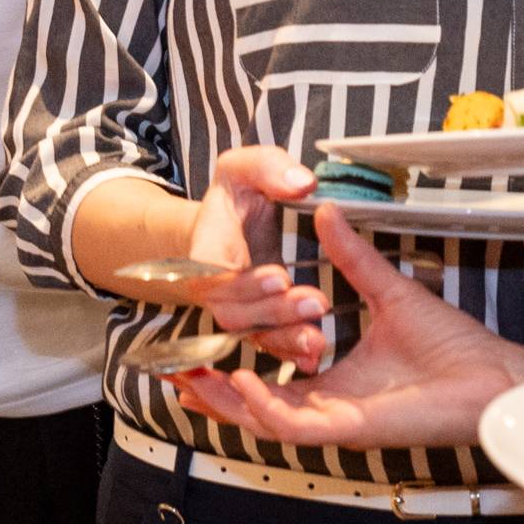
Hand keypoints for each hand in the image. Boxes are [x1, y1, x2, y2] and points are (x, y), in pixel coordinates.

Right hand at [146, 147, 330, 369]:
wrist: (231, 223)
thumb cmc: (236, 193)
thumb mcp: (245, 167)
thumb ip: (269, 167)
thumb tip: (302, 183)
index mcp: (204, 251)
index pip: (214, 275)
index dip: (243, 283)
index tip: (279, 276)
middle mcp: (213, 289)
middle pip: (234, 313)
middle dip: (274, 312)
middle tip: (315, 303)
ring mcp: (235, 309)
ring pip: (251, 335)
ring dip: (285, 338)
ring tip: (318, 338)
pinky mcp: (256, 322)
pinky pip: (268, 344)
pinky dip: (290, 352)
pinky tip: (315, 356)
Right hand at [180, 204, 523, 448]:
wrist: (495, 375)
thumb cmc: (456, 347)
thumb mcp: (389, 291)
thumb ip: (352, 258)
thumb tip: (325, 215)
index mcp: (336, 383)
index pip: (269, 382)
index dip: (230, 369)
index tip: (199, 345)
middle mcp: (331, 407)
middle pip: (253, 408)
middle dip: (210, 392)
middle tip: (173, 370)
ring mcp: (339, 422)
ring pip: (264, 421)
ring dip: (224, 401)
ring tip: (191, 376)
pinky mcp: (353, 429)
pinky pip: (296, 424)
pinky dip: (264, 405)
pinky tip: (241, 379)